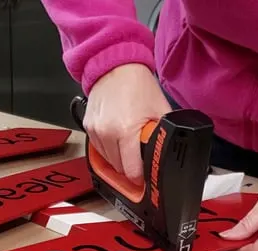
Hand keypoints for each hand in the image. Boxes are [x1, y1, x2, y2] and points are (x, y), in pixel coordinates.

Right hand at [84, 64, 171, 183]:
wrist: (115, 65)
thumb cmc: (137, 84)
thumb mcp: (160, 110)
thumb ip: (163, 134)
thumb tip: (169, 151)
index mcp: (125, 131)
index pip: (132, 170)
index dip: (141, 177)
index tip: (146, 178)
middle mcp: (106, 133)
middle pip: (119, 168)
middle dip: (131, 167)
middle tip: (140, 160)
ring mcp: (95, 130)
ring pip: (108, 160)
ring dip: (119, 159)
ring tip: (129, 146)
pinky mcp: (88, 126)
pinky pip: (99, 148)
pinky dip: (109, 148)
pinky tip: (118, 137)